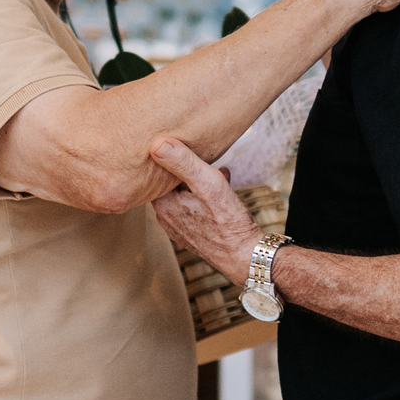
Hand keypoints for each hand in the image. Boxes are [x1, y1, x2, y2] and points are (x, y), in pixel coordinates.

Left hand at [150, 140, 257, 284]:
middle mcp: (166, 218)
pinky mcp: (193, 233)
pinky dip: (205, 196)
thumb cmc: (227, 221)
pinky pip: (194, 208)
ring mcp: (179, 228)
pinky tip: (222, 187)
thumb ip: (182, 162)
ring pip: (184, 195)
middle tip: (201, 156)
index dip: (168, 159)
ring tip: (217, 171)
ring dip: (199, 182)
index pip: (155, 175)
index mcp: (162, 205)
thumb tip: (156, 143)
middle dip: (186, 170)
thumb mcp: (206, 183)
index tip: (179, 146)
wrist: (245, 256)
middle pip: (170, 184)